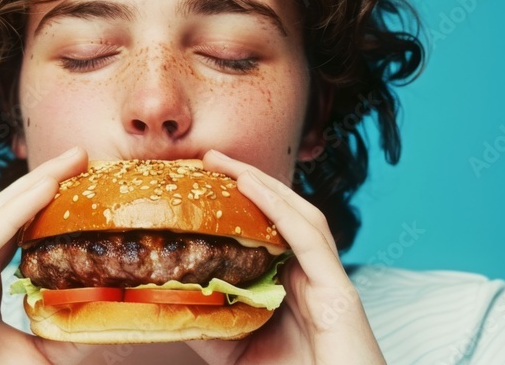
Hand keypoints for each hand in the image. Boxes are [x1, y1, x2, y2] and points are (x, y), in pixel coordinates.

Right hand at [0, 146, 95, 364]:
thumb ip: (74, 330)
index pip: (15, 233)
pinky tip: (42, 191)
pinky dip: (14, 213)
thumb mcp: (46, 356)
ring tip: (67, 162)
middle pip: (4, 217)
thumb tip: (122, 309)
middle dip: (41, 182)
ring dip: (32, 186)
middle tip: (80, 155)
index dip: (44, 203)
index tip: (80, 179)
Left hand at [185, 150, 384, 364]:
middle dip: (248, 181)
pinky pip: (308, 238)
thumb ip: (209, 325)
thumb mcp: (236, 351)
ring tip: (227, 164)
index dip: (238, 202)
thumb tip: (165, 302)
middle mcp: (312, 275)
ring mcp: (328, 280)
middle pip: (282, 214)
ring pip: (298, 215)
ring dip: (262, 184)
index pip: (265, 230)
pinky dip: (280, 208)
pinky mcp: (339, 291)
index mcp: (292, 285)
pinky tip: (253, 187)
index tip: (202, 182)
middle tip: (209, 158)